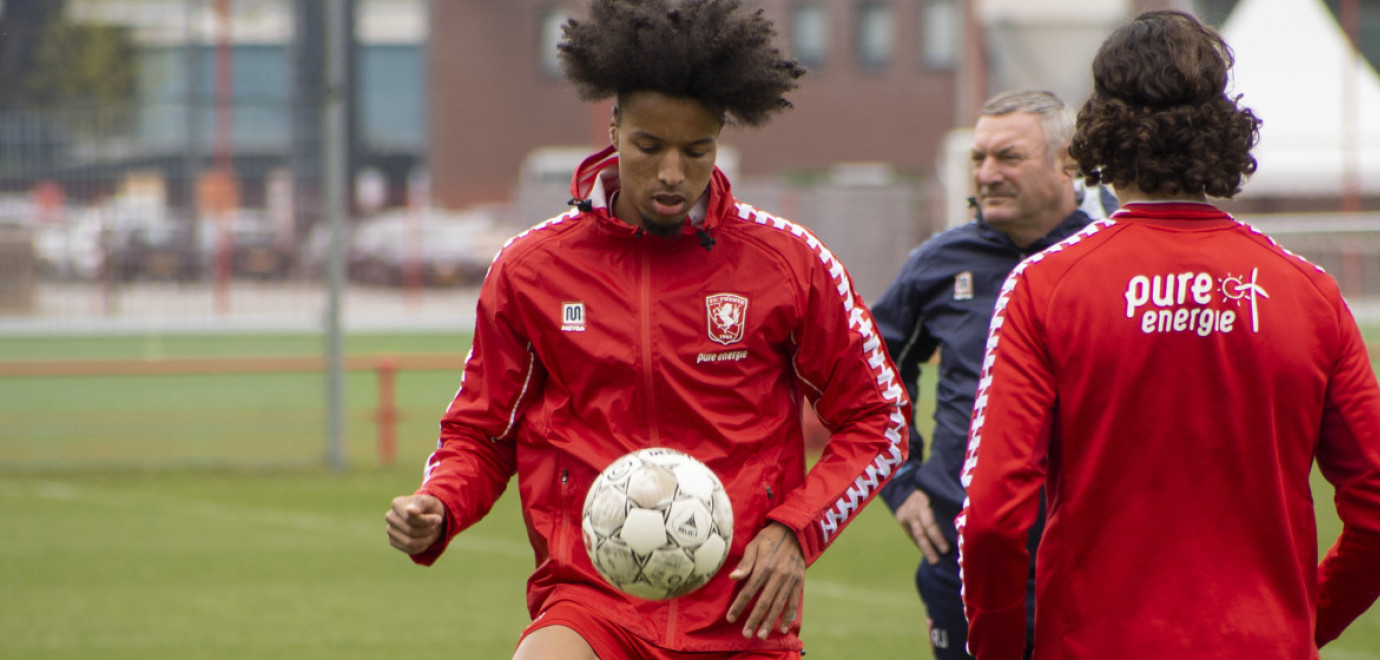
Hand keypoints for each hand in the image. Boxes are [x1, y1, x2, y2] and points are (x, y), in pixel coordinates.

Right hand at [386, 494, 444, 554]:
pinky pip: (410, 550)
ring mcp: (390, 530)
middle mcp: (390, 517)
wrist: (428, 515)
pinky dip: (422, 546)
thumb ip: (420, 504)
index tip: (438, 519)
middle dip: (427, 530)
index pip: (410, 518)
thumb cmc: (429, 507)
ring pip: (409, 543)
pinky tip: (424, 538)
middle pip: (410, 531)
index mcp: (397, 504)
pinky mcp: (393, 541)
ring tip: (430, 532)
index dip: (427, 521)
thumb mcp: (429, 502)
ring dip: (426, 540)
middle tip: (434, 526)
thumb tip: (410, 510)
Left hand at [725, 522, 804, 639]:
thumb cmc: (769, 538)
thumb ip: (745, 563)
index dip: (739, 605)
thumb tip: (733, 577)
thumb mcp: (754, 545)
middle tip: (746, 634)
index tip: (731, 618)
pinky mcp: (799, 581)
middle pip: (764, 602)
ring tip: (762, 636)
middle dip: (754, 620)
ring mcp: (790, 579)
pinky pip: (794, 602)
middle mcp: (778, 575)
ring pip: (779, 605)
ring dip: (770, 622)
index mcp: (765, 566)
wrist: (794, 531)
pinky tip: (783, 628)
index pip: (749, 591)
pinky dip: (789, 616)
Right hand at [894, 489, 948, 564]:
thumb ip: (951, 503)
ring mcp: (906, 513)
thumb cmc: (935, 489)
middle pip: (921, 532)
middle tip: (937, 560)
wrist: (911, 483)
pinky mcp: (900, 517)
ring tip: (933, 561)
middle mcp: (913, 508)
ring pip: (916, 534)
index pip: (930, 523)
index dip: (938, 537)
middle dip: (930, 547)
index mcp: (924, 501)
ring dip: (925, 548)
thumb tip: (967, 518)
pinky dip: (919, 542)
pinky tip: (927, 551)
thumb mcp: (941, 492)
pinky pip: (911, 533)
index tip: (946, 549)